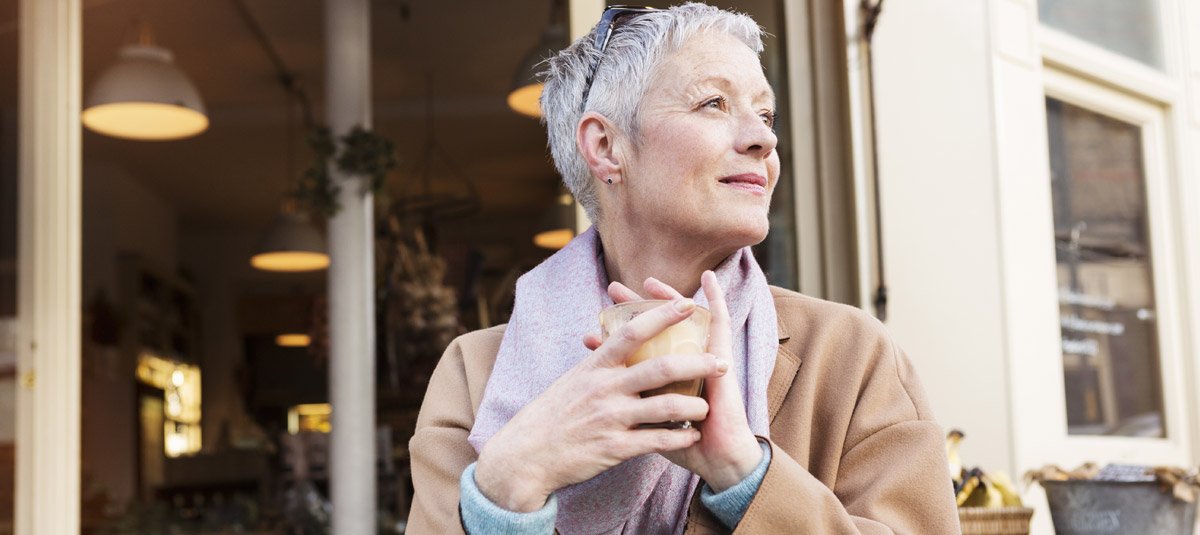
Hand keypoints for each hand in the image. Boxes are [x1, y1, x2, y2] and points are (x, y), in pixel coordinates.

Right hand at [474, 297, 729, 511]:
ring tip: (708, 407)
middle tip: (721, 361)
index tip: (688, 303)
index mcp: (595, 367)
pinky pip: (655, 441)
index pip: (632, 332)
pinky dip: (678, 437)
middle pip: (659, 368)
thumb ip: (600, 363)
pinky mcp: (614, 448)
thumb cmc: (551, 415)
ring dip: (693, 406)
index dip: (662, 316)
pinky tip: (691, 435)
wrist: (525, 456)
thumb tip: (617, 340)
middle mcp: (604, 389)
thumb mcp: (572, 380)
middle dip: (696, 363)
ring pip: (663, 407)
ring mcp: (610, 418)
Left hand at [600, 273, 763, 491]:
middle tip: (613, 288)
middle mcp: (681, 365)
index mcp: (662, 381)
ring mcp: (701, 359)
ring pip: (683, 320)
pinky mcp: (721, 359)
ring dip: (666, 297)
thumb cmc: (686, 445)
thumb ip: (632, 409)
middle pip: (656, 328)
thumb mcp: (648, 424)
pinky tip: (708, 278)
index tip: (592, 327)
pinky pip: (720, 323)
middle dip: (634, 308)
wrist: (716, 458)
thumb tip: (603, 403)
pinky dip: (715, 299)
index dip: (614, 338)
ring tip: (649, 279)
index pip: (636, 351)